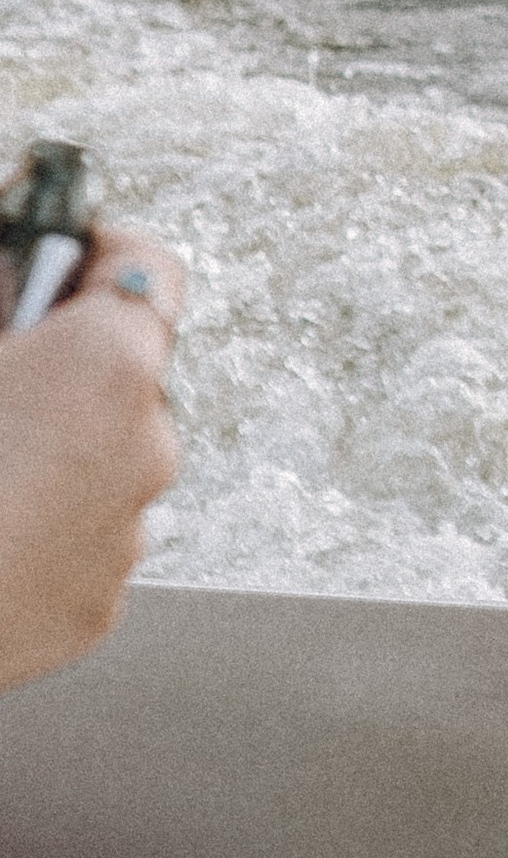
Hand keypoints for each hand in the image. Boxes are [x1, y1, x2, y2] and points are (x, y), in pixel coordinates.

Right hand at [0, 226, 183, 690]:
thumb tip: (11, 269)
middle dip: (60, 364)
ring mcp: (124, 534)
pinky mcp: (95, 605)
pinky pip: (76, 541)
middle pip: (121, 373)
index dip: (92, 252)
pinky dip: (37, 528)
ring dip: (49, 450)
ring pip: (98, 462)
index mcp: (106, 363)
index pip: (144, 267)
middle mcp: (144, 445)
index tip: (54, 254)